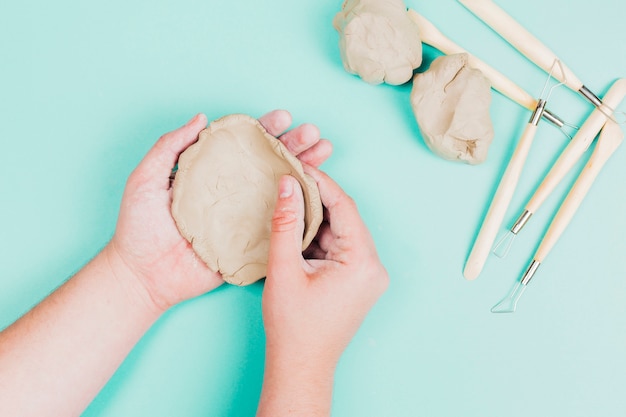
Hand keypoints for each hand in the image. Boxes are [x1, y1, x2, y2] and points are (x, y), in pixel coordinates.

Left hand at [106, 110, 331, 311]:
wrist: (143, 275)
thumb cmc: (139, 227)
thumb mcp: (146, 178)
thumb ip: (170, 146)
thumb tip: (201, 118)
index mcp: (210, 172)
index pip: (243, 144)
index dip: (265, 129)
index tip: (284, 118)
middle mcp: (232, 191)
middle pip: (269, 162)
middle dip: (294, 146)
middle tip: (313, 134)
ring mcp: (244, 217)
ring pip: (281, 189)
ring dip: (305, 170)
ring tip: (324, 153)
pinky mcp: (250, 243)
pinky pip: (280, 224)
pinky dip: (300, 209)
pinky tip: (317, 193)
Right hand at [263, 167, 388, 367]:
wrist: (300, 365)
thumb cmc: (293, 326)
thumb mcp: (284, 269)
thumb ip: (286, 222)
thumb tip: (287, 184)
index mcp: (363, 263)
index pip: (345, 207)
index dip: (320, 182)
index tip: (298, 166)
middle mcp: (373, 267)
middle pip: (345, 218)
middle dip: (316, 200)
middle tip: (289, 181)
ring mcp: (368, 275)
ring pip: (342, 231)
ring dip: (316, 219)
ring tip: (288, 204)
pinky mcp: (358, 281)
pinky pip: (340, 247)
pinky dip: (319, 237)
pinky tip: (297, 230)